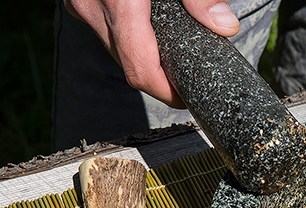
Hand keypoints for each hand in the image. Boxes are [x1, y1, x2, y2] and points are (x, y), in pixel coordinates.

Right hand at [65, 0, 239, 107]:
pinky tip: (154, 32)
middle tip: (190, 81)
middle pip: (129, 63)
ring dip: (145, 57)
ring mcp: (81, 3)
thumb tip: (225, 27)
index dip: (166, 91)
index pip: (139, 66)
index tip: (188, 99)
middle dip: (160, 77)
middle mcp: (91, 4)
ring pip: (116, 48)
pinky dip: (131, 37)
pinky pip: (107, 30)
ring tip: (175, 57)